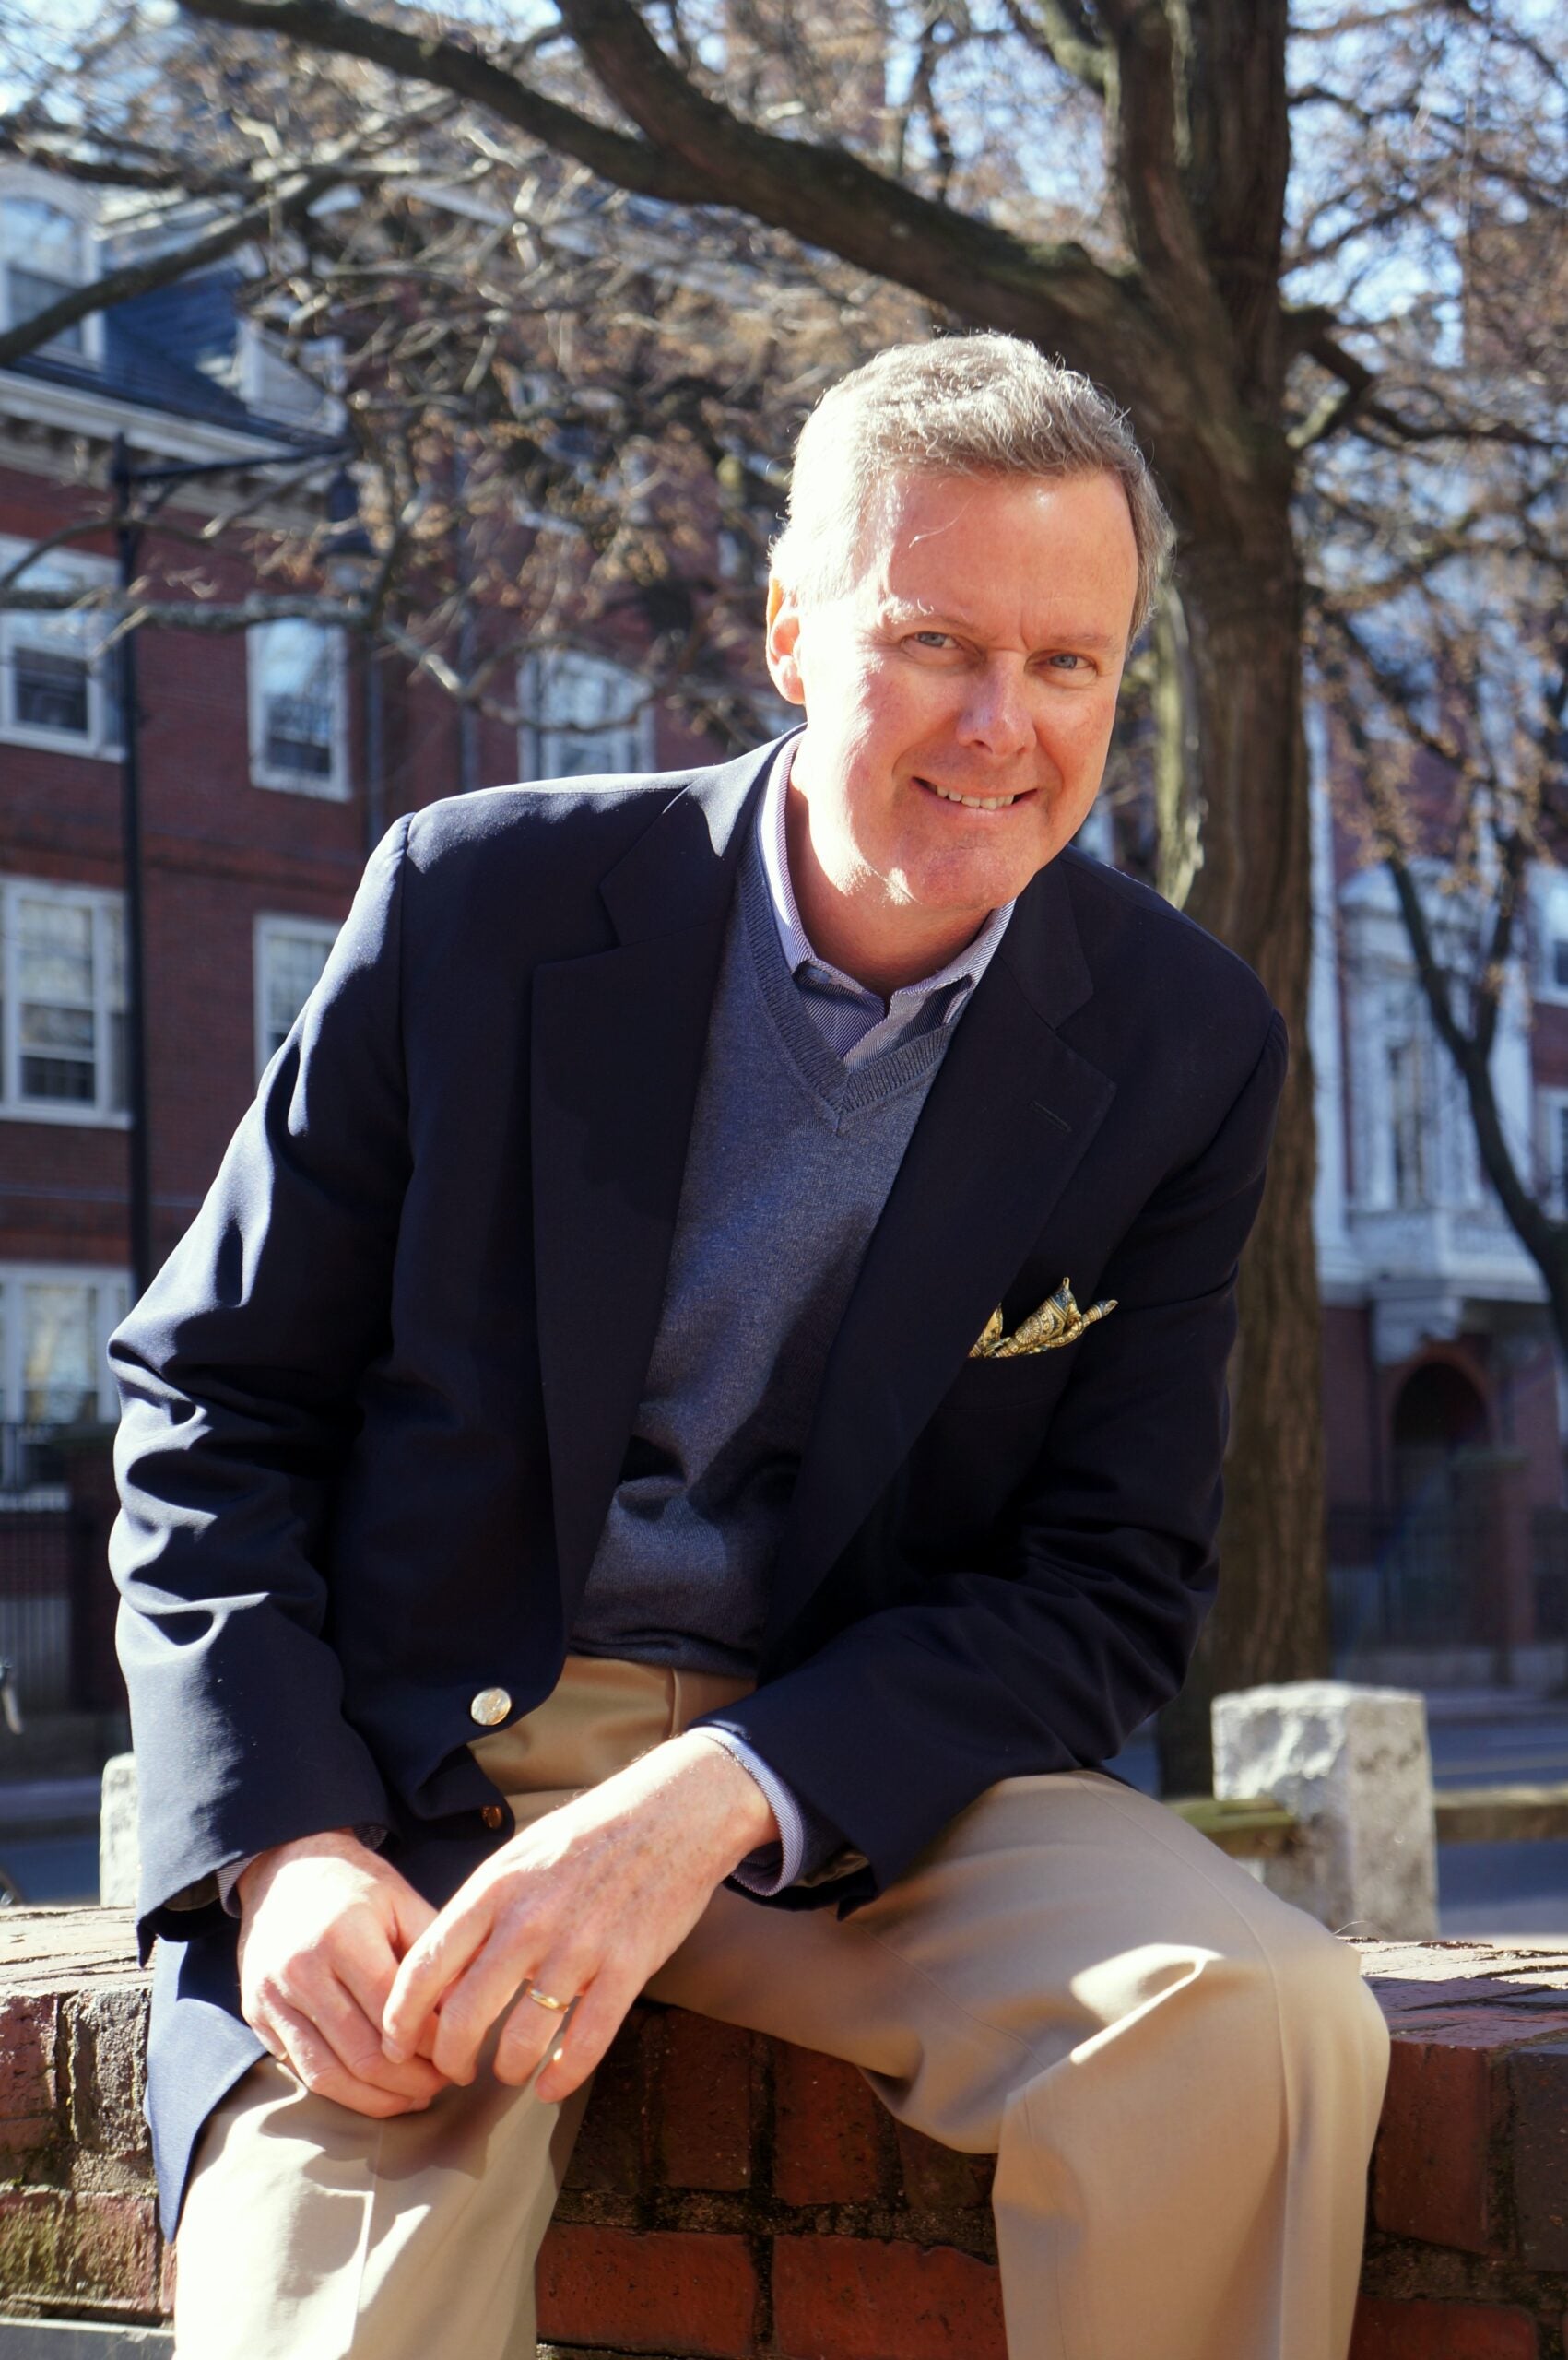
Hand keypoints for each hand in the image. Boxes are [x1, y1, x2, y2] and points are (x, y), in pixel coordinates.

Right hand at [237, 1829, 449, 2118]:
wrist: (286, 1868)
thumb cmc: (356, 1886)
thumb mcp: (402, 1902)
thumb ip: (433, 1954)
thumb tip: (467, 2009)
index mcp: (343, 1937)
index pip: (392, 2014)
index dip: (430, 2045)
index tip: (461, 2058)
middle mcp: (301, 1971)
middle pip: (361, 2053)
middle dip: (409, 2081)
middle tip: (443, 2085)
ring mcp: (272, 1997)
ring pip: (328, 2075)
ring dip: (376, 2099)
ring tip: (413, 2097)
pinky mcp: (256, 2016)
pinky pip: (301, 2069)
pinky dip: (340, 2089)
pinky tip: (373, 2090)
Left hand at [380, 1734, 775, 2104]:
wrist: (671, 1814)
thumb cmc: (589, 1836)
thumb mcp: (519, 1857)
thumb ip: (481, 1910)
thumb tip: (441, 1972)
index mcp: (495, 1888)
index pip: (426, 1965)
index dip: (402, 2016)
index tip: (396, 2042)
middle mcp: (529, 1920)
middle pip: (465, 2014)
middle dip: (450, 2058)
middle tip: (454, 2071)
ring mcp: (580, 1946)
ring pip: (523, 2038)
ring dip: (508, 2069)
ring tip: (509, 2072)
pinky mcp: (627, 1968)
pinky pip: (585, 2043)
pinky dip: (563, 2077)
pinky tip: (552, 2084)